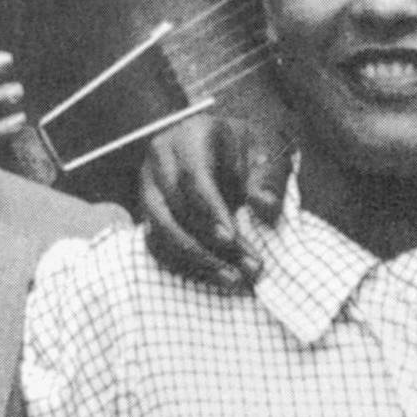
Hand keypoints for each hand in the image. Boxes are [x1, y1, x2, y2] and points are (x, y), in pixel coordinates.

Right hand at [138, 115, 289, 287]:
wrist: (224, 150)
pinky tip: (214, 278)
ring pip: (161, 231)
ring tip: (234, 280)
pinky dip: (183, 266)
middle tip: (248, 269)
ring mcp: (149, 186)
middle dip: (210, 245)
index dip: (211, 211)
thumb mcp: (266, 152)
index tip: (231, 239)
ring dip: (196, 262)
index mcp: (190, 136)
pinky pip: (157, 245)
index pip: (193, 177)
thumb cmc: (247, 150)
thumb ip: (269, 177)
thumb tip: (265, 207)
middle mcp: (161, 159)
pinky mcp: (148, 212)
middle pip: (175, 208)